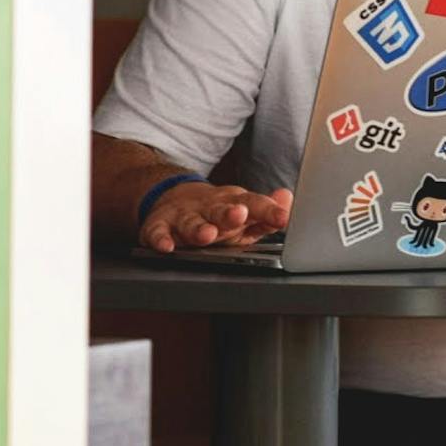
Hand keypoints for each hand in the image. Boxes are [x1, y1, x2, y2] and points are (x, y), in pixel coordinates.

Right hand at [139, 181, 293, 251]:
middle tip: (239, 215)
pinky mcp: (159, 225)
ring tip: (207, 234)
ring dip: (198, 228)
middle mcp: (210, 207)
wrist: (175, 199)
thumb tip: (288, 199)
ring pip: (191, 222)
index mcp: (234, 203)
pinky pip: (158, 232)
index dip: (269, 211)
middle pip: (221, 210)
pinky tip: (166, 246)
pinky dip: (160, 239)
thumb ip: (267, 213)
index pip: (255, 204)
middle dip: (230, 214)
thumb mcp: (245, 212)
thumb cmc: (219, 213)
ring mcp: (184, 216)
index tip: (282, 218)